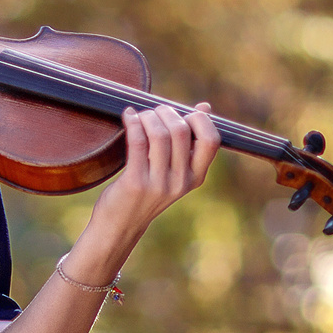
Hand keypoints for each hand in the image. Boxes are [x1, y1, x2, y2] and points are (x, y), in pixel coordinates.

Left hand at [90, 101, 221, 239]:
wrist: (120, 224)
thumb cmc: (146, 191)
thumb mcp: (173, 170)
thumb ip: (189, 141)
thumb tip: (205, 107)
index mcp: (196, 177)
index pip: (211, 140)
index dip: (199, 120)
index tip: (183, 115)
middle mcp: (181, 182)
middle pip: (181, 131)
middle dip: (165, 112)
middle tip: (154, 112)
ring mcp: (159, 184)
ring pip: (159, 134)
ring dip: (147, 116)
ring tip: (139, 116)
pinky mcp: (136, 182)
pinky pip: (137, 141)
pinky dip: (132, 123)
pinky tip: (128, 117)